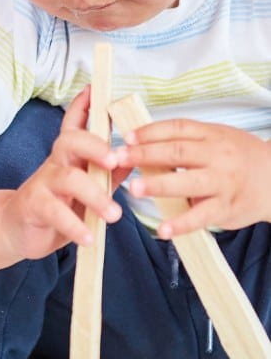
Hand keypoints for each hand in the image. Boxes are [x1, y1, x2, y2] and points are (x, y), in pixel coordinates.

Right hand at [1, 87, 128, 259]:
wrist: (16, 230)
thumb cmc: (57, 206)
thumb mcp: (86, 190)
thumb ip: (108, 174)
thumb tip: (135, 157)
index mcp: (70, 157)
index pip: (74, 125)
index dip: (83, 106)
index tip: (95, 88)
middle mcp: (55, 164)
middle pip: (70, 141)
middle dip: (95, 146)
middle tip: (115, 160)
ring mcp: (42, 184)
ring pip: (68, 178)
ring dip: (94, 196)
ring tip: (114, 215)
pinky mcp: (33, 206)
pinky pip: (54, 211)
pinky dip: (74, 225)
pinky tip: (88, 237)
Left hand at [115, 118, 270, 237]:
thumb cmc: (239, 159)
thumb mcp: (217, 140)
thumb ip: (186, 143)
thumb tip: (141, 145)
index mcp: (212, 136)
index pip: (177, 128)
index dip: (150, 131)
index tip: (127, 136)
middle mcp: (218, 156)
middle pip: (178, 152)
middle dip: (145, 154)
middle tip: (118, 158)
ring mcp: (223, 182)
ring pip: (188, 182)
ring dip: (159, 185)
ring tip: (134, 188)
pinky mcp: (226, 208)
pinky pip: (201, 216)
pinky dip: (181, 224)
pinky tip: (163, 229)